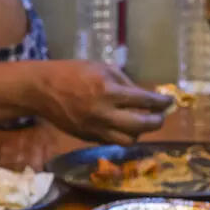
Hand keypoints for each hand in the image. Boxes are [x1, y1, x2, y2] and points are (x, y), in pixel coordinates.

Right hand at [32, 60, 172, 144]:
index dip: (161, 102)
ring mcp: (95, 128)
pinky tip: (121, 125)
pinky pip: (112, 141)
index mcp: (109, 91)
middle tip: (160, 116)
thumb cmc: (71, 72)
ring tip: (140, 123)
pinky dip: (120, 134)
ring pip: (129, 140)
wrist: (40, 90)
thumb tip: (144, 95)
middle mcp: (104, 113)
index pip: (145, 101)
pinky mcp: (87, 137)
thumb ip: (124, 82)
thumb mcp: (101, 68)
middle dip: (157, 121)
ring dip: (139, 132)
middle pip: (142, 125)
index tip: (168, 101)